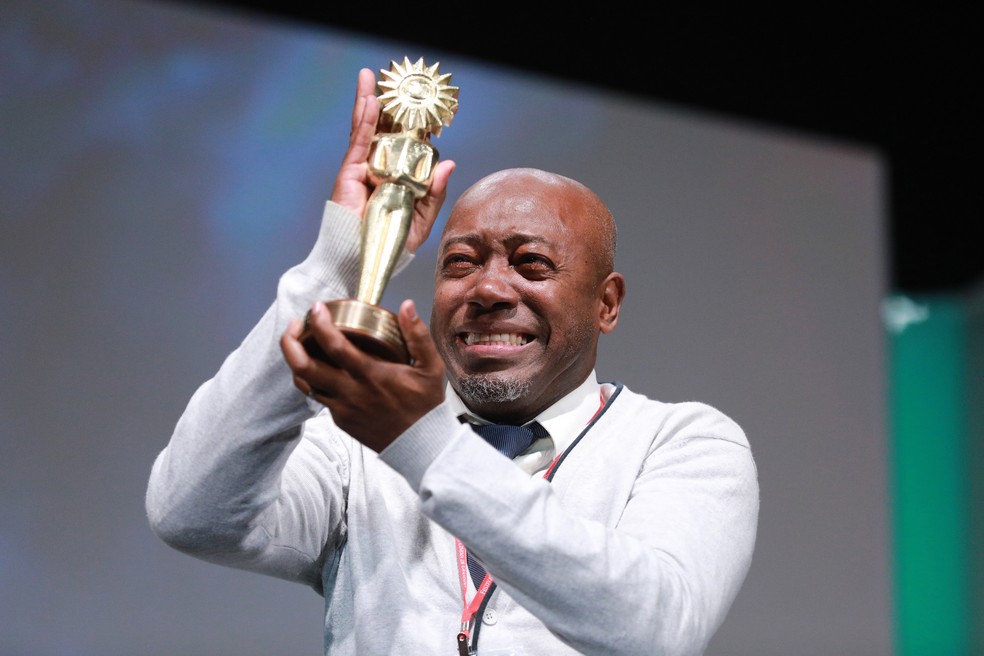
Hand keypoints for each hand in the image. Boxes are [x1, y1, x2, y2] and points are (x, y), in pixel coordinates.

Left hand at [281, 299, 445, 450]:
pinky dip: (313, 379)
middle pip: (303, 366)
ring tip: (300, 343)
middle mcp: (350, 392)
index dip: (319, 324)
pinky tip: (321, 367)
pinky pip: (318, 397)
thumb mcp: (431, 367)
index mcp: (370, 375)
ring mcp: (342, 408)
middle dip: (290, 341)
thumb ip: (418, 335)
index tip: (317, 308)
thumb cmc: (426, 404)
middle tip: (294, 324)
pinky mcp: (340, 420)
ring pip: (304, 384)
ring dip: (296, 361)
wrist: (421, 444)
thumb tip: (407, 305)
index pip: (334, 346)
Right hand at [331, 68, 454, 253]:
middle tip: (394, 81)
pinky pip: (359, 141)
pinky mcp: (350, 172)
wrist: (363, 257)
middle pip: (385, 131)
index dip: (414, 126)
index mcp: (399, 177)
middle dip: (388, 105)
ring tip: (370, 76)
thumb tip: (450, 163)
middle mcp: (381, 168)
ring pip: (368, 129)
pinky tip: (369, 100)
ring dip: (368, 101)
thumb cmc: (391, 242)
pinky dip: (364, 120)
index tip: (424, 106)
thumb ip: (435, 192)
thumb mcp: (422, 218)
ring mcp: (365, 168)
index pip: (407, 146)